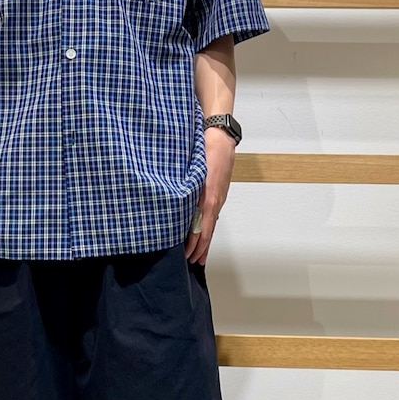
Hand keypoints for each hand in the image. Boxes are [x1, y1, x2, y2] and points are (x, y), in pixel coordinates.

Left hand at [185, 128, 235, 264]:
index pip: (202, 228)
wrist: (220, 137)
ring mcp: (218, 197)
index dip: (195, 243)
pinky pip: (212, 214)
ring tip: (200, 254)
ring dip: (204, 239)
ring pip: (210, 223)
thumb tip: (178, 206)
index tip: (188, 254)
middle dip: (201, 248)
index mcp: (208, 198)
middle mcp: (215, 201)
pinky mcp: (218, 192)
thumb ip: (188, 188)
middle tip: (195, 262)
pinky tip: (202, 230)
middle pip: (208, 230)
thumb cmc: (207, 149)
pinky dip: (207, 226)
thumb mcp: (195, 170)